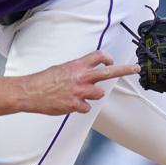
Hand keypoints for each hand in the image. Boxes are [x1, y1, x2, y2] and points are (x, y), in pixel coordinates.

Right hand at [18, 51, 138, 114]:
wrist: (30, 92)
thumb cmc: (44, 80)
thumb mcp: (62, 68)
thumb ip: (76, 70)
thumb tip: (86, 71)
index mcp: (76, 66)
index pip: (98, 57)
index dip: (108, 58)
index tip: (112, 61)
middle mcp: (81, 77)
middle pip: (108, 72)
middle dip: (124, 70)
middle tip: (135, 69)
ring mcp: (79, 92)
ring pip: (99, 94)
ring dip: (92, 95)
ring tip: (79, 94)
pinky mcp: (75, 105)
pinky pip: (86, 108)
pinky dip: (81, 107)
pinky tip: (70, 104)